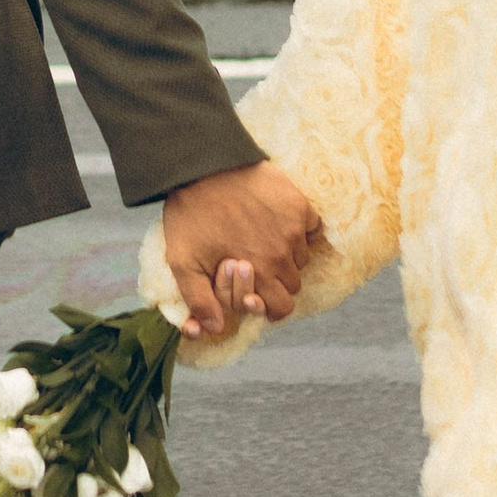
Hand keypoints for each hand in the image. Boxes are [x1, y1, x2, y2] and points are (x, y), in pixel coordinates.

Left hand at [160, 159, 322, 338]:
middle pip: (293, 284)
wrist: (202, 166)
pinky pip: (312, 227)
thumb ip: (200, 300)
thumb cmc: (190, 215)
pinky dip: (301, 229)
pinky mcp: (299, 204)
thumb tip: (215, 329)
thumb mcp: (184, 262)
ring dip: (288, 255)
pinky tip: (277, 221)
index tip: (259, 295)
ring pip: (302, 257)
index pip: (282, 308)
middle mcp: (281, 253)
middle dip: (277, 281)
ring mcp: (293, 228)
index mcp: (257, 272)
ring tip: (262, 240)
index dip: (270, 306)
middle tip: (256, 264)